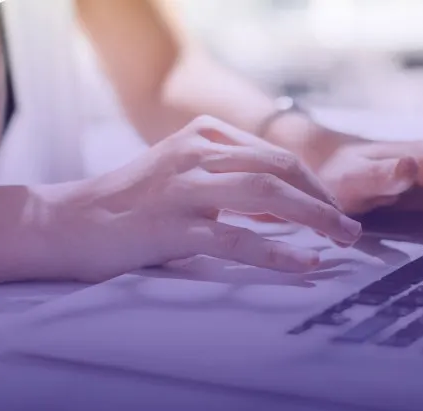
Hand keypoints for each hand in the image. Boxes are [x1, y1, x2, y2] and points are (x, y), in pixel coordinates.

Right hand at [32, 117, 362, 281]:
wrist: (71, 222)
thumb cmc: (137, 202)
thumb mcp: (187, 172)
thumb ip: (234, 176)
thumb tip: (293, 204)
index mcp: (205, 134)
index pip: (278, 156)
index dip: (316, 186)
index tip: (336, 212)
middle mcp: (197, 153)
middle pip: (282, 170)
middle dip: (325, 200)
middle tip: (352, 229)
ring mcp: (185, 188)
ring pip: (268, 196)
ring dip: (315, 219)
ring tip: (344, 241)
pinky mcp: (173, 226)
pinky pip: (238, 238)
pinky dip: (279, 253)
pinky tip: (306, 264)